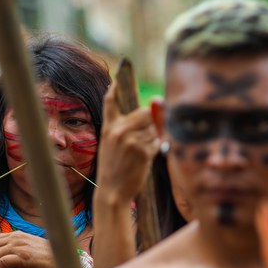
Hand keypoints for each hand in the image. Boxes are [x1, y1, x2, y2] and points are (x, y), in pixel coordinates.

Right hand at [95, 83, 159, 203]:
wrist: (112, 190)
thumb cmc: (114, 168)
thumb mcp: (111, 144)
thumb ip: (126, 128)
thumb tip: (151, 113)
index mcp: (108, 127)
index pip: (110, 102)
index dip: (114, 88)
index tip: (117, 77)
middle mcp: (119, 131)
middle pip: (145, 113)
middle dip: (153, 120)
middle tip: (150, 131)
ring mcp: (131, 141)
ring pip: (155, 129)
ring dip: (155, 137)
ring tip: (141, 151)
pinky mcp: (143, 152)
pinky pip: (158, 142)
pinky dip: (157, 148)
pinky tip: (146, 157)